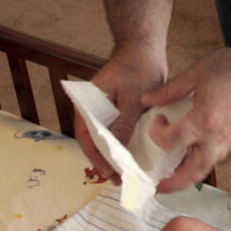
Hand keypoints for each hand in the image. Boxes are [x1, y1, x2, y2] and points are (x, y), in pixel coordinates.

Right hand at [74, 44, 166, 183]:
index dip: (97, 158)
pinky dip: (122, 147)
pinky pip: (116, 134)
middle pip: (94, 142)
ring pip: (105, 140)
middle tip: (120, 180)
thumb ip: (124, 124)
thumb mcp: (133, 98)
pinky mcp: (116, 114)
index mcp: (87, 105)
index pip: (86, 137)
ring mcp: (104, 113)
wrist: (144, 49)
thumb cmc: (137, 68)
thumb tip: (118, 151)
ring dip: (114, 157)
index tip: (109, 173)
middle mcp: (92, 111)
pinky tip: (133, 159)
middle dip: (105, 162)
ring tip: (126, 174)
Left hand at [143, 44, 230, 192]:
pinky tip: (192, 151)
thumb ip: (170, 90)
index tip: (156, 120)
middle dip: (172, 184)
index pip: (170, 142)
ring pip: (205, 168)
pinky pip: (216, 156)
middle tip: (157, 186)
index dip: (156, 134)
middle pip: (191, 174)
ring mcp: (230, 141)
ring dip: (187, 175)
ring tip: (172, 174)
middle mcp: (217, 138)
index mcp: (203, 121)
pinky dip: (200, 160)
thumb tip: (147, 100)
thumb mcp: (197, 73)